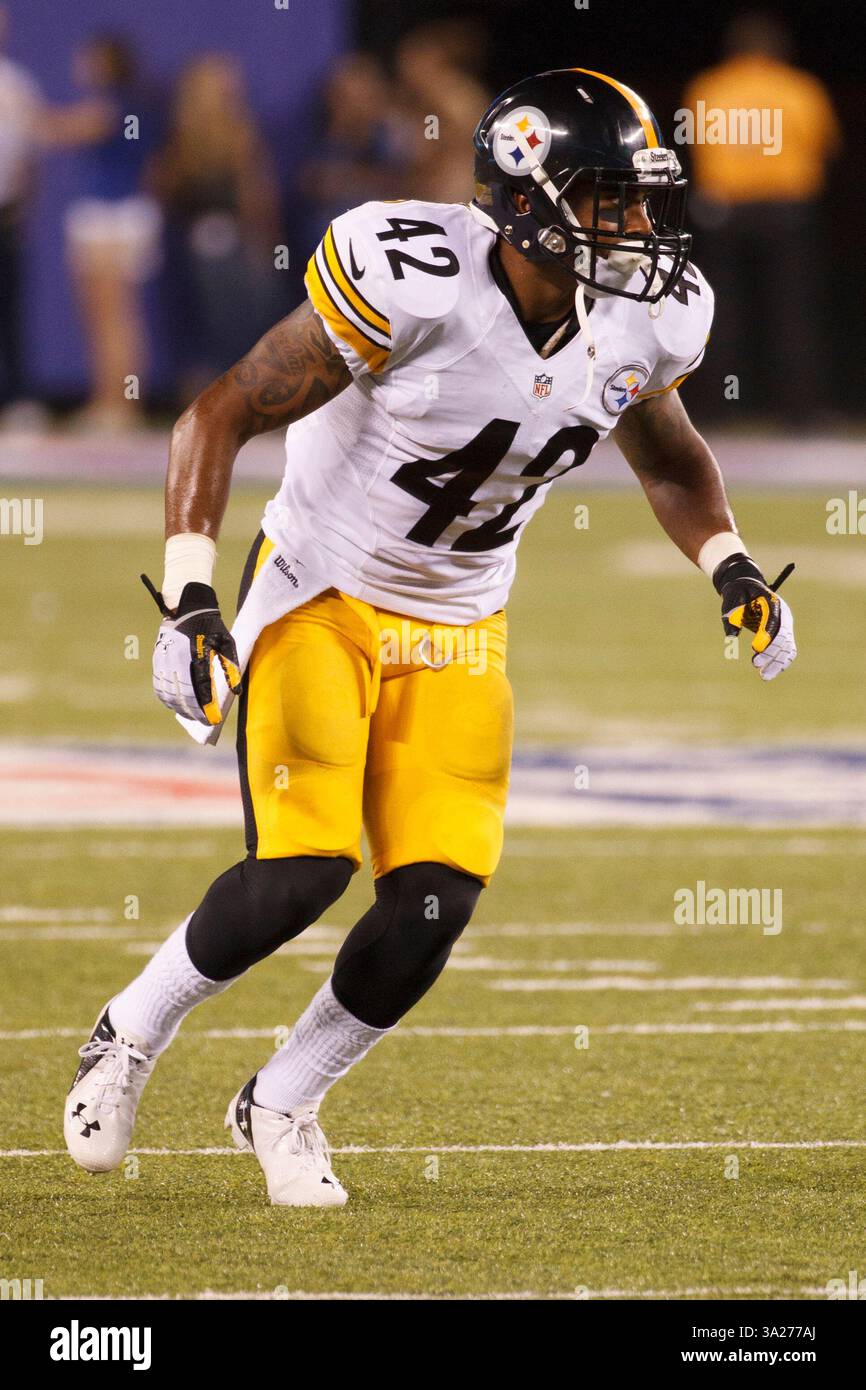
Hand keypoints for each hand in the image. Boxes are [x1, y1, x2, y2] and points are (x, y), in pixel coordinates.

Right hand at [142, 576, 241, 723]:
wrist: (187, 606)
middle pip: (184, 694)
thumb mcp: (227, 642)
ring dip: (179, 707)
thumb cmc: (212, 626)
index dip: (207, 707)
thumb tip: (237, 691)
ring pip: (169, 692)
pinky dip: (165, 697)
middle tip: (204, 721)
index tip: (214, 719)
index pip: (201, 688)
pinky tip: (174, 705)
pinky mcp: (157, 658)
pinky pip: (158, 684)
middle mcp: (179, 658)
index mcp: (198, 655)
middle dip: (194, 711)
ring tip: (190, 716)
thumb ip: (231, 667)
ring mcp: (165, 659)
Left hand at [713, 555, 796, 681]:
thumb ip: (731, 618)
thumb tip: (730, 639)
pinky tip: (769, 673)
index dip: (767, 635)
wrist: (746, 586)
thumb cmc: (737, 593)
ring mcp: (786, 625)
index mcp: (772, 601)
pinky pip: (787, 650)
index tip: (755, 648)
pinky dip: (780, 662)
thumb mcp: (730, 600)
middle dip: (771, 652)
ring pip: (787, 647)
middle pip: (783, 636)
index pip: (773, 620)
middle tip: (756, 665)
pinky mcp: (783, 634)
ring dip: (777, 663)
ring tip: (764, 677)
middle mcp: (783, 614)